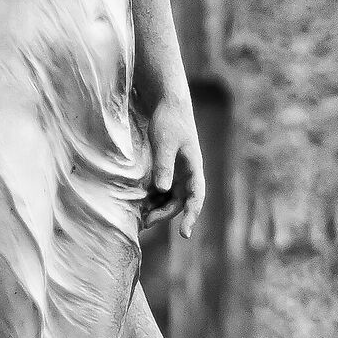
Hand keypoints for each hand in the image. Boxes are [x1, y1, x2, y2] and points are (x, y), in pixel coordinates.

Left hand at [142, 97, 204, 239]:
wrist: (168, 103)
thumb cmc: (169, 121)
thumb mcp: (164, 143)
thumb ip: (164, 166)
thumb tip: (162, 190)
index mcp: (193, 168)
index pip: (196, 198)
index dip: (191, 217)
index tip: (184, 234)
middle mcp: (188, 173)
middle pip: (180, 201)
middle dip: (165, 214)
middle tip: (146, 222)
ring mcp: (179, 171)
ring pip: (171, 197)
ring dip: (159, 207)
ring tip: (142, 216)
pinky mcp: (168, 168)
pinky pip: (163, 189)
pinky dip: (154, 197)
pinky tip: (141, 201)